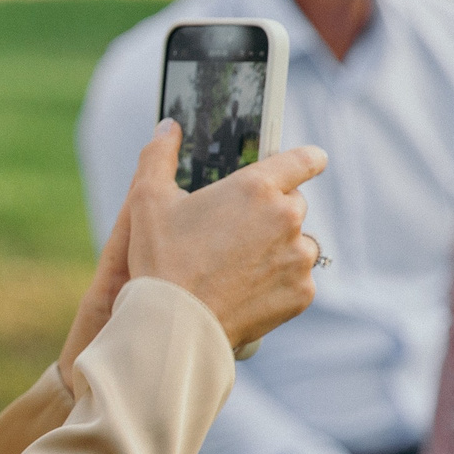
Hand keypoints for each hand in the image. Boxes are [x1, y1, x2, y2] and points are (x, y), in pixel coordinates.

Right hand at [62, 121, 326, 371]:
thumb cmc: (161, 260)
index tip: (302, 165)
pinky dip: (279, 283)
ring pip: (300, 244)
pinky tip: (247, 289)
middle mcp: (287, 219)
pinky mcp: (301, 293)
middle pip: (295, 205)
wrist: (174, 326)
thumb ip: (158, 155)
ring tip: (240, 265)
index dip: (303, 161)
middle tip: (236, 232)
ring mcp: (298, 258)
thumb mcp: (147, 200)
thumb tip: (168, 127)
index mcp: (257, 187)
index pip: (305, 159)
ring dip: (280, 249)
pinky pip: (298, 280)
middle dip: (272, 213)